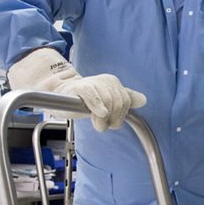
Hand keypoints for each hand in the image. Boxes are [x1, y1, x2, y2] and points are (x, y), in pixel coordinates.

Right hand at [6, 47, 146, 131]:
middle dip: (112, 119)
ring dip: (102, 119)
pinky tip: (99, 114)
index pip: (127, 102)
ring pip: (108, 103)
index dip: (121, 115)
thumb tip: (143, 100)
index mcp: (114, 82)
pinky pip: (92, 95)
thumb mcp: (107, 100)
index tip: (112, 121)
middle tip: (101, 124)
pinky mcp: (79, 87)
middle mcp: (106, 80)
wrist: (60, 94)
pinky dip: (97, 106)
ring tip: (95, 121)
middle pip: (118, 103)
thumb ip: (124, 99)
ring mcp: (92, 82)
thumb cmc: (85, 100)